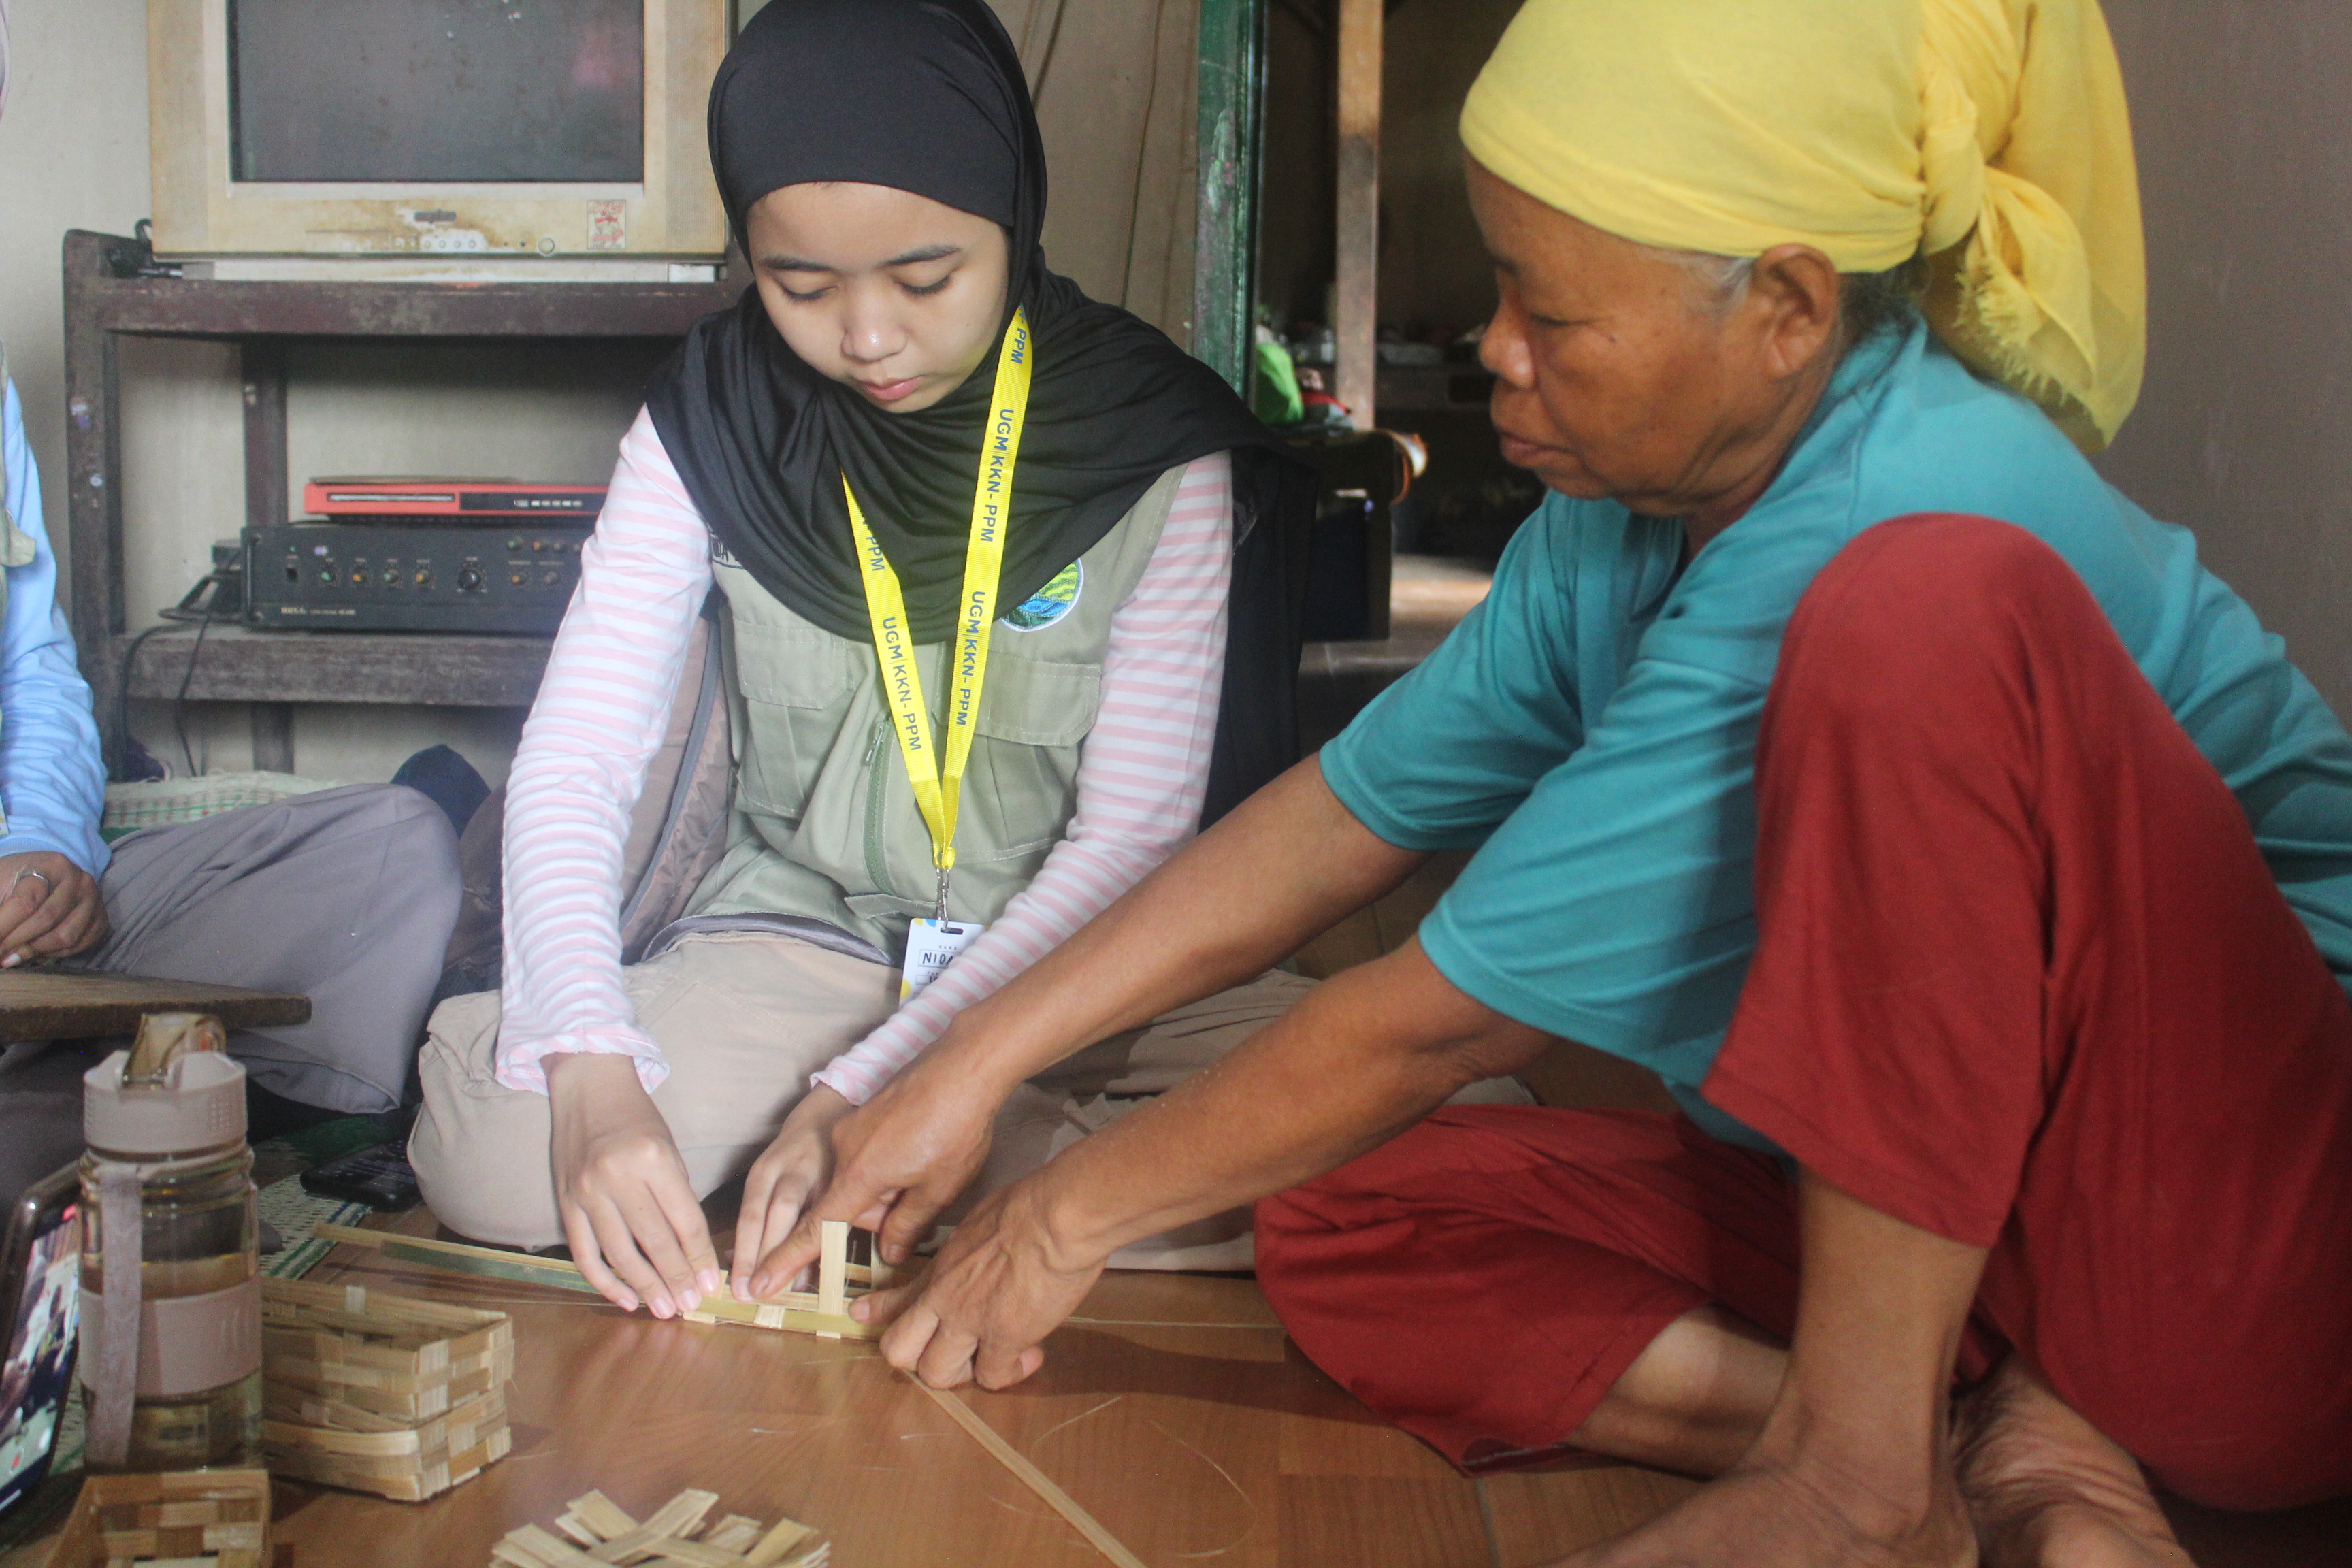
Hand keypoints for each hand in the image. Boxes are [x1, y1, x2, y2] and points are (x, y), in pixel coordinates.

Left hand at [0, 852, 105, 965]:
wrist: (44, 874)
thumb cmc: (16, 880)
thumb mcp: (0, 882)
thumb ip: (1, 909)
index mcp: (51, 865)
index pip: (26, 901)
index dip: (4, 926)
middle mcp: (80, 880)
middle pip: (47, 919)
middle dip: (17, 942)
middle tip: (0, 953)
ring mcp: (94, 900)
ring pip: (66, 936)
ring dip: (35, 951)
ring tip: (14, 954)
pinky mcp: (101, 918)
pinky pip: (80, 945)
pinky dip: (56, 953)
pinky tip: (37, 950)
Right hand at [545, 1052, 719, 1316]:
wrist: (587, 1087)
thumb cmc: (637, 1118)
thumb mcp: (668, 1148)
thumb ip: (677, 1196)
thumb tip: (691, 1252)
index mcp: (654, 1160)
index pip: (684, 1222)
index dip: (699, 1259)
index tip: (711, 1286)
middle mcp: (618, 1177)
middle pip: (654, 1243)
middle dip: (676, 1280)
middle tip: (690, 1308)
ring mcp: (587, 1192)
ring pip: (619, 1254)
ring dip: (644, 1288)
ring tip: (664, 1310)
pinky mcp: (565, 1203)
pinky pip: (584, 1252)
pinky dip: (604, 1281)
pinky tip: (624, 1299)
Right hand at [745, 1049, 1005, 1295]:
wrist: (963, 1065)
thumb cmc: (955, 1127)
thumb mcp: (938, 1190)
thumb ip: (906, 1227)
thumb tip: (887, 1252)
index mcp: (857, 1176)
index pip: (815, 1228)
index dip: (788, 1259)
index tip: (762, 1283)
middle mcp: (844, 1151)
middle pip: (846, 1204)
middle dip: (877, 1214)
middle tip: (919, 1201)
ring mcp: (852, 1129)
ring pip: (858, 1179)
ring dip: (886, 1188)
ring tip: (926, 1170)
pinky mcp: (864, 1114)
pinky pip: (864, 1154)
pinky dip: (887, 1165)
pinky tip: (919, 1152)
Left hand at [855, 1176, 1101, 1388]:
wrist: (1056, 1217)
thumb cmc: (1030, 1206)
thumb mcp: (981, 1222)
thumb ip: (971, 1249)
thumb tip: (982, 1252)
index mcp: (941, 1268)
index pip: (897, 1299)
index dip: (878, 1313)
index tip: (863, 1315)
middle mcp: (944, 1299)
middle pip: (899, 1350)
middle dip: (918, 1358)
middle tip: (952, 1351)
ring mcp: (969, 1322)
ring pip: (937, 1373)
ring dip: (964, 1372)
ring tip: (992, 1357)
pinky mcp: (1004, 1340)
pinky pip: (992, 1377)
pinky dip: (1010, 1372)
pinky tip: (1029, 1356)